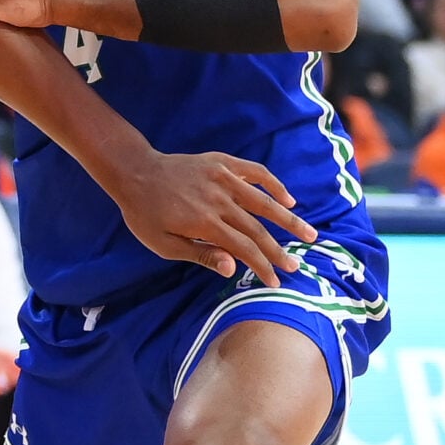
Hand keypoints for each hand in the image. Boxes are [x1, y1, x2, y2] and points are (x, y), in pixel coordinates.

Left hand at [119, 151, 317, 286]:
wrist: (135, 172)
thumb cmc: (145, 215)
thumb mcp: (164, 244)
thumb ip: (201, 254)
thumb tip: (233, 269)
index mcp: (204, 222)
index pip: (243, 248)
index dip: (262, 266)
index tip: (276, 281)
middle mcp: (218, 199)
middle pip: (257, 229)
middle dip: (279, 250)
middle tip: (297, 266)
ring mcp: (222, 178)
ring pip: (264, 201)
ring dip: (288, 219)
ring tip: (309, 234)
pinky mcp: (222, 163)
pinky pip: (255, 172)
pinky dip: (274, 185)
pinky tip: (288, 200)